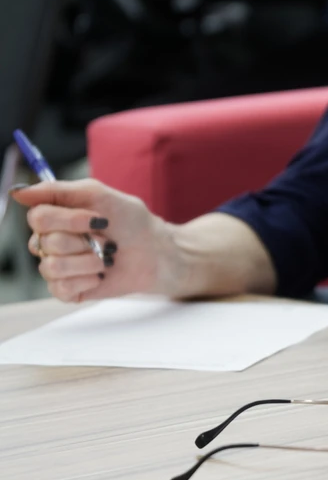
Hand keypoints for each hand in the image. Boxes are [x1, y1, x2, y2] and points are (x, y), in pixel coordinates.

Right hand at [11, 180, 182, 302]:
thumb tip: (18, 192)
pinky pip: (60, 288)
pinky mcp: (68, 290)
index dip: (69, 220)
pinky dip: (86, 280)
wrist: (157, 252)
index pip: (37, 217)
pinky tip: (100, 275)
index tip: (99, 219)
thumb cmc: (131, 221)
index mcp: (54, 217)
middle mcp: (50, 241)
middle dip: (84, 242)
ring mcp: (58, 266)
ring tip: (106, 258)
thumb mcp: (99, 195)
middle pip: (46, 242)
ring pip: (52, 267)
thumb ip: (57, 190)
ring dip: (88, 261)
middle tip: (106, 240)